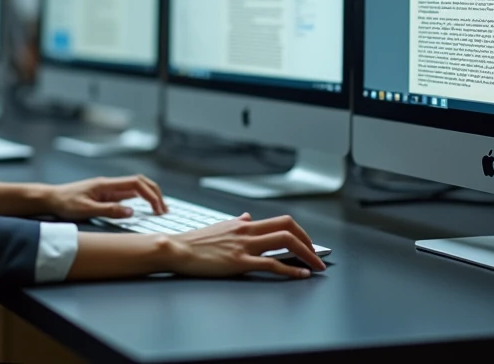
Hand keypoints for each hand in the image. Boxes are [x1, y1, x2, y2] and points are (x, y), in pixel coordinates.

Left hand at [44, 175, 167, 220]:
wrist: (51, 198)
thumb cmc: (65, 203)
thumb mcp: (86, 210)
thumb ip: (109, 210)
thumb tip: (131, 212)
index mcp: (106, 185)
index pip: (136, 183)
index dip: (150, 194)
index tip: (158, 208)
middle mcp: (110, 184)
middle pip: (140, 182)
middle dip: (155, 193)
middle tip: (164, 209)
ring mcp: (108, 189)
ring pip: (135, 188)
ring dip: (149, 196)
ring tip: (159, 209)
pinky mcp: (106, 195)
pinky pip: (128, 195)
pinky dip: (140, 200)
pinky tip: (145, 209)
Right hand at [166, 213, 324, 278]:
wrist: (176, 249)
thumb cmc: (194, 241)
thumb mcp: (219, 226)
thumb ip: (237, 223)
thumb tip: (247, 217)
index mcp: (244, 224)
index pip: (280, 221)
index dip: (300, 231)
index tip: (307, 243)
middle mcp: (247, 231)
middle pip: (288, 227)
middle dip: (308, 241)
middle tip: (317, 255)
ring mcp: (244, 246)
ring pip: (284, 242)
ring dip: (306, 254)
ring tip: (315, 266)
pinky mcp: (239, 262)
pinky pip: (271, 264)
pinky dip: (290, 270)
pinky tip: (300, 275)